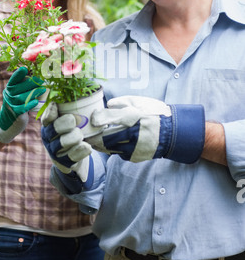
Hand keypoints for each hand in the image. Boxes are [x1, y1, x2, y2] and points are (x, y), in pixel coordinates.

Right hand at [0, 66, 45, 142]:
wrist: (9, 119)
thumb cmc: (18, 102)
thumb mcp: (18, 92)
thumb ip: (24, 84)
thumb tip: (37, 75)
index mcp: (9, 88)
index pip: (12, 80)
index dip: (18, 74)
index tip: (25, 69)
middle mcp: (8, 95)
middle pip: (18, 88)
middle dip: (30, 84)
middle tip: (41, 81)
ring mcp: (10, 104)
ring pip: (21, 98)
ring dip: (33, 93)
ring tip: (43, 90)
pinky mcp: (14, 113)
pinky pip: (22, 108)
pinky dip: (29, 104)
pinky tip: (36, 101)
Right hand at [41, 103, 93, 191]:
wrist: (73, 158)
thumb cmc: (71, 132)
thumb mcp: (66, 120)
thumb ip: (69, 107)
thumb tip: (79, 87)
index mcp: (48, 125)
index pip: (47, 117)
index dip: (52, 111)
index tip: (58, 106)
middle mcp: (48, 138)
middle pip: (56, 127)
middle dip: (68, 122)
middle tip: (75, 121)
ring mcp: (55, 151)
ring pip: (65, 142)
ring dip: (76, 136)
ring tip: (81, 135)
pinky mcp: (63, 163)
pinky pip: (73, 156)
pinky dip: (82, 149)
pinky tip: (87, 146)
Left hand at [86, 96, 204, 163]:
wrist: (173, 133)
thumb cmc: (155, 114)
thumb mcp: (139, 102)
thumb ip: (121, 102)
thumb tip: (107, 105)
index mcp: (134, 117)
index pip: (109, 118)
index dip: (97, 119)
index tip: (90, 120)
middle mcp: (133, 133)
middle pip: (105, 138)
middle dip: (93, 138)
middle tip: (85, 136)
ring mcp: (134, 147)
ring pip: (109, 149)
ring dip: (100, 145)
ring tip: (94, 141)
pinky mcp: (135, 156)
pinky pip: (119, 153)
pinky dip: (113, 149)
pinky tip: (112, 144)